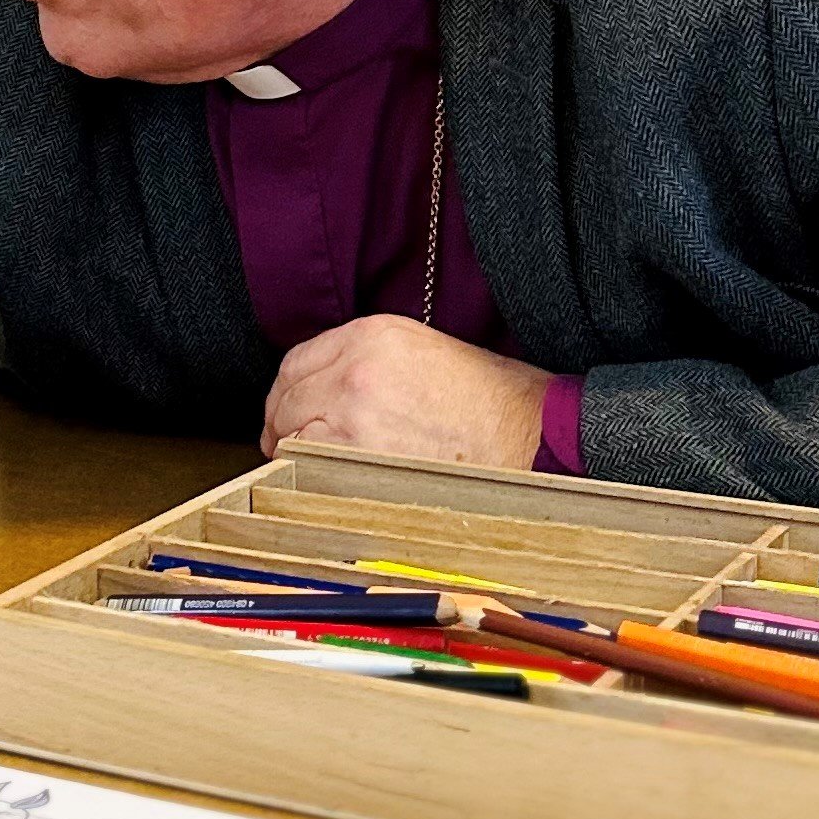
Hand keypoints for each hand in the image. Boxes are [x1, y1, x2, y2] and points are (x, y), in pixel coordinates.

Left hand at [261, 315, 551, 467]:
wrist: (533, 437)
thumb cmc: (493, 403)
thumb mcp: (423, 353)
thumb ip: (365, 362)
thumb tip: (322, 391)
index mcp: (373, 335)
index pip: (296, 362)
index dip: (287, 393)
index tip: (288, 412)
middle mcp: (357, 369)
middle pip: (287, 399)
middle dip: (285, 425)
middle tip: (293, 448)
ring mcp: (355, 413)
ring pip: (293, 434)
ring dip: (297, 454)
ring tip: (319, 469)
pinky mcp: (361, 456)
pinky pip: (311, 468)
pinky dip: (313, 477)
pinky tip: (334, 483)